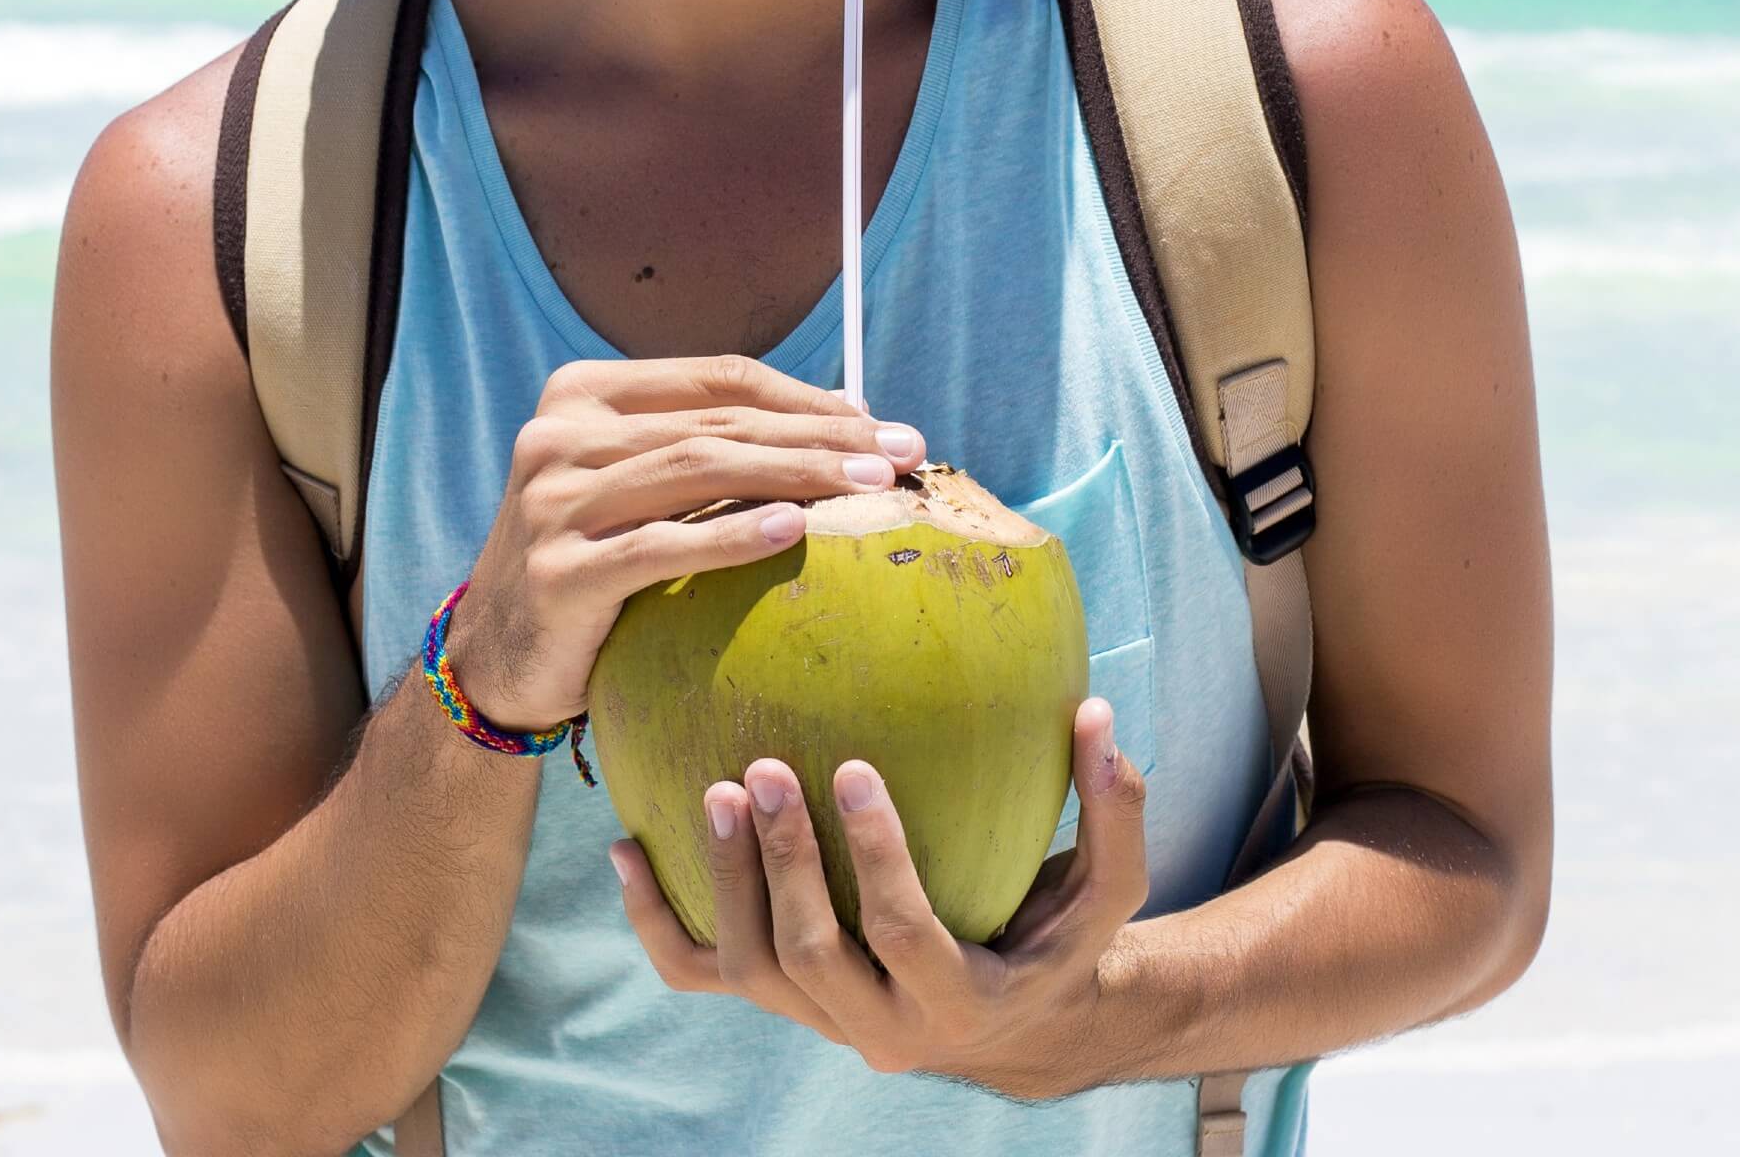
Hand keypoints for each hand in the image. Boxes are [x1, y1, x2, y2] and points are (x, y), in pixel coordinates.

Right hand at [444, 355, 920, 733]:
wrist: (494, 660)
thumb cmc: (591, 564)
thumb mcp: (634, 489)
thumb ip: (705, 450)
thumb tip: (842, 423)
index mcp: (583, 395)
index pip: (718, 379)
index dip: (806, 396)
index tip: (880, 422)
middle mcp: (559, 436)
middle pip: (717, 423)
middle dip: (820, 434)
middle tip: (900, 453)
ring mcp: (552, 502)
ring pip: (696, 470)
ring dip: (795, 473)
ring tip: (869, 486)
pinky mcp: (558, 572)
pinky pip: (661, 547)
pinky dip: (732, 536)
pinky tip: (795, 531)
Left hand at [608, 697, 1149, 1100]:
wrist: (1012, 1022)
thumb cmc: (1058, 936)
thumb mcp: (1106, 890)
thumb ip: (1114, 809)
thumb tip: (1098, 711)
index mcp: (958, 1000)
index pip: (903, 933)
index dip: (875, 858)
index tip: (852, 768)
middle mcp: (882, 1028)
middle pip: (809, 958)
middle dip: (782, 865)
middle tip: (763, 769)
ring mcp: (821, 1022)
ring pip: (750, 971)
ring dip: (726, 880)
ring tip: (715, 791)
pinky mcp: (783, 1005)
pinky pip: (700, 975)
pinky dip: (655, 921)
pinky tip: (626, 848)